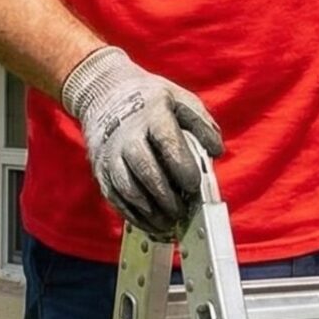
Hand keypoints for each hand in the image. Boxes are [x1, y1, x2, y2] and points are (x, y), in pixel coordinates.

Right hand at [60, 46, 224, 236]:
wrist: (104, 95)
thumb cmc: (151, 101)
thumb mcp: (180, 100)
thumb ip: (202, 125)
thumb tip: (216, 151)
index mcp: (152, 113)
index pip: (167, 141)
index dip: (181, 166)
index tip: (194, 184)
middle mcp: (128, 134)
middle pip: (145, 168)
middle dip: (166, 195)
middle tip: (184, 211)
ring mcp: (111, 153)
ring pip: (128, 188)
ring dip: (150, 210)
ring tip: (169, 222)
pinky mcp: (101, 170)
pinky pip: (116, 198)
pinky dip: (134, 216)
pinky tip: (152, 223)